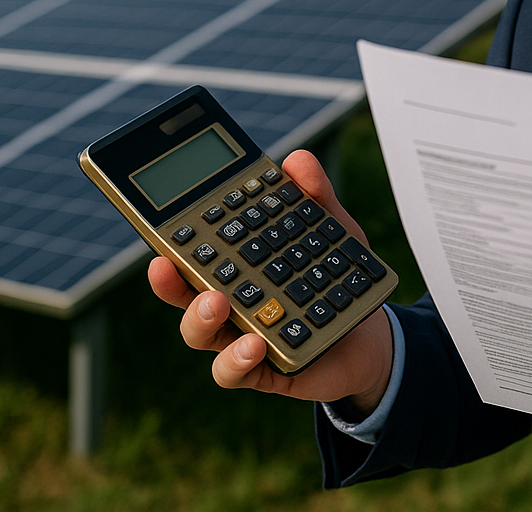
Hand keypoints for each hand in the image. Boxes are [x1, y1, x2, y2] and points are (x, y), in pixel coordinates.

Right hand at [147, 149, 393, 416]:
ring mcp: (240, 337)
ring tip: (216, 302)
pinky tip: (255, 345)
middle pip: (183, 292)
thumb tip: (297, 160)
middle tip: (166, 264)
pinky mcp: (262, 371)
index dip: (170, 239)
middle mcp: (228, 302)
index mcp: (236, 265)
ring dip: (198, 317)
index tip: (159, 221)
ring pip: (199, 333)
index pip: (195, 251)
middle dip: (169, 279)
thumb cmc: (333, 278)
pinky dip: (237, 361)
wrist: (372, 335)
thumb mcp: (332, 231)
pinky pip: (234, 372)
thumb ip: (314, 197)